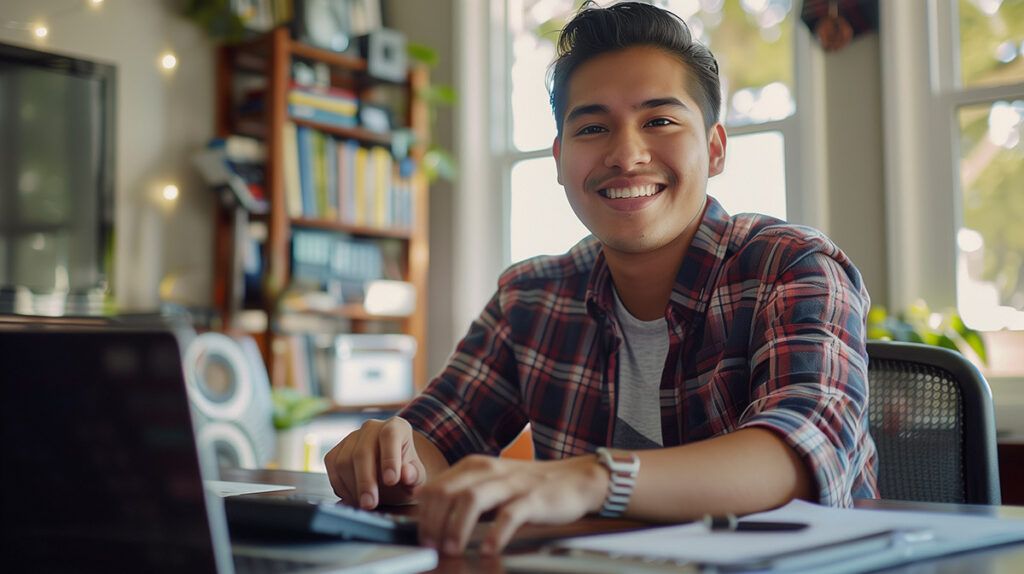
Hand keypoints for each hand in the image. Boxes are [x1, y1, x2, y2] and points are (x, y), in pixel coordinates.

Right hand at [323, 417, 426, 508]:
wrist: (391, 475)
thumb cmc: (405, 474)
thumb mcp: (417, 477)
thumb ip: (414, 475)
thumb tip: (407, 474)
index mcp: (396, 427)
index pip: (390, 435)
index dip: (389, 458)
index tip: (391, 481)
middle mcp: (371, 428)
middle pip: (362, 452)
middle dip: (365, 481)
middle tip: (370, 504)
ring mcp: (351, 437)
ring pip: (344, 461)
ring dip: (352, 487)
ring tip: (365, 503)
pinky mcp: (337, 451)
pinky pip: (333, 468)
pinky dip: (340, 486)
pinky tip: (353, 497)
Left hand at [414, 455, 608, 555]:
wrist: (575, 479)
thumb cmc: (528, 486)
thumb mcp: (490, 483)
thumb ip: (463, 494)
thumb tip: (430, 519)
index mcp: (474, 466)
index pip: (436, 487)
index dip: (424, 515)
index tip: (423, 538)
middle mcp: (489, 471)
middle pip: (447, 493)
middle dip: (434, 523)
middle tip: (433, 548)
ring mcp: (511, 483)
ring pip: (471, 500)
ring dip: (456, 527)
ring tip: (452, 550)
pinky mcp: (533, 498)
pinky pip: (509, 515)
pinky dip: (495, 534)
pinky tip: (489, 550)